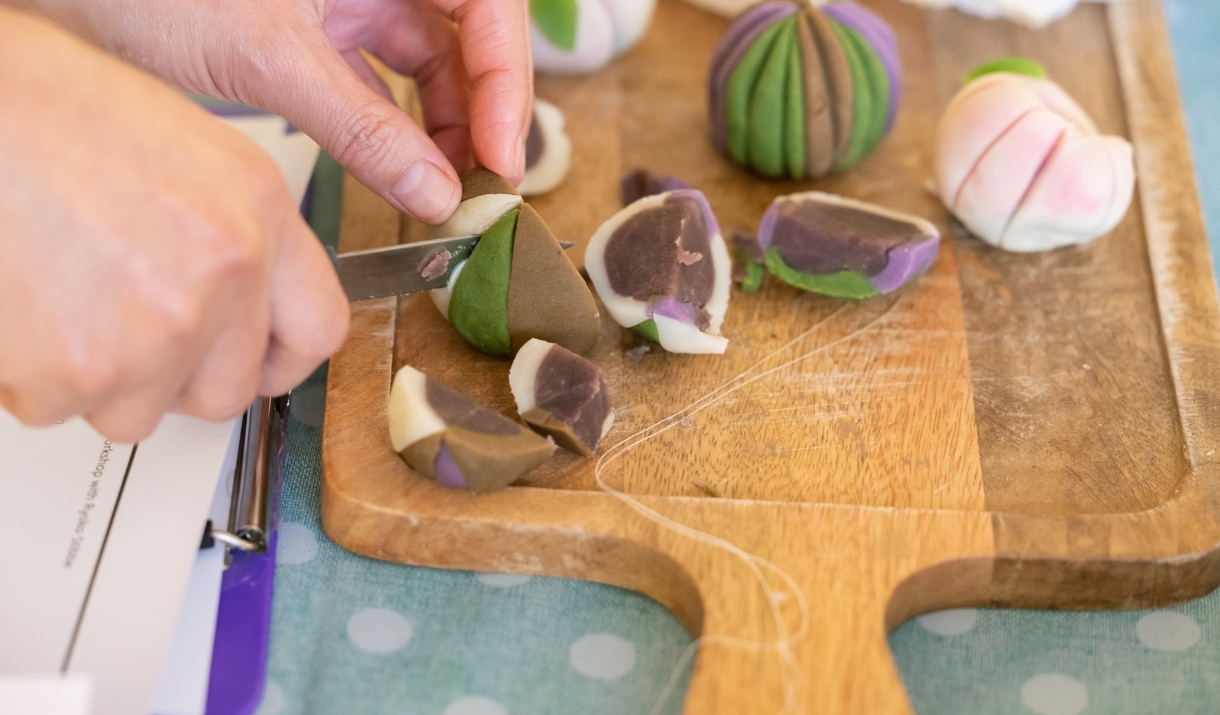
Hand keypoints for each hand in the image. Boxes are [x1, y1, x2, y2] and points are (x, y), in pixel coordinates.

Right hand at [0, 9, 348, 440]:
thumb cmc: (52, 114)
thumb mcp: (191, 154)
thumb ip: (239, 238)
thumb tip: (256, 312)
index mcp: (260, 212)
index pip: (318, 330)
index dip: (281, 360)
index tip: (258, 365)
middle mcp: (224, 274)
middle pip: (225, 393)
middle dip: (178, 378)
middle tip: (129, 326)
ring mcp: (158, 330)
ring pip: (139, 411)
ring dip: (101, 377)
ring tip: (66, 294)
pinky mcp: (81, 372)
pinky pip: (61, 409)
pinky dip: (34, 375)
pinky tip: (25, 305)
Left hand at [9, 0, 533, 223]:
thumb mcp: (271, 57)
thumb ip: (364, 130)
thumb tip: (434, 193)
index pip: (488, 4)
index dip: (506, 78)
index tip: (497, 152)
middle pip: (467, 37)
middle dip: (480, 109)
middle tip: (480, 181)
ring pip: (429, 64)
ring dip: (442, 128)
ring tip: (443, 189)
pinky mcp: (320, 32)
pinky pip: (380, 84)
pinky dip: (395, 131)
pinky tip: (403, 174)